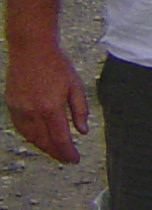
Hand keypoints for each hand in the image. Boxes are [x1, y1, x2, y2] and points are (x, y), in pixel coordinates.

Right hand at [4, 41, 89, 163]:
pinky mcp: (11, 104)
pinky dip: (31, 136)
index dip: (67, 152)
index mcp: (51, 108)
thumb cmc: (57, 65)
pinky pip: (21, 128)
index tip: (74, 160)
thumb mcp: (75, 86)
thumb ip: (80, 110)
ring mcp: (19, 109)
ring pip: (31, 137)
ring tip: (55, 151)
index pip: (60, 139)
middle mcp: (33, 112)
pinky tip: (39, 138)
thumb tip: (83, 131)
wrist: (31, 49)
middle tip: (66, 159)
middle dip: (56, 153)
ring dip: (43, 147)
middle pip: (44, 142)